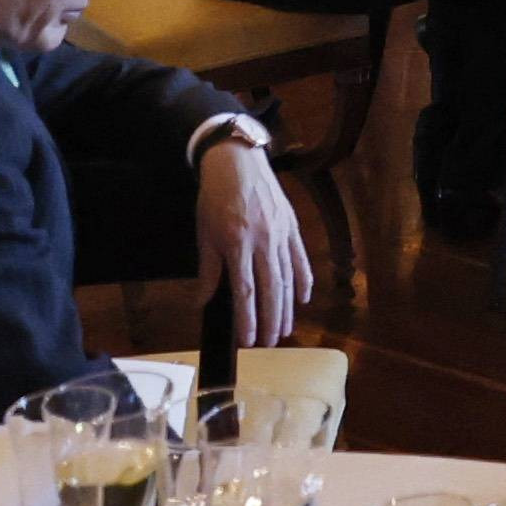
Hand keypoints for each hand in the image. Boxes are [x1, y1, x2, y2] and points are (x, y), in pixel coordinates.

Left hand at [197, 134, 314, 346]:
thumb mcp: (205, 234)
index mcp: (238, 243)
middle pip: (271, 289)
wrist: (237, 162)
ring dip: (287, 307)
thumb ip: (208, 270)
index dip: (247, 319)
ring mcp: (281, 233)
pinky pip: (300, 257)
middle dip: (271, 319)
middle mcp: (263, 241)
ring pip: (287, 277)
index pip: (245, 291)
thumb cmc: (215, 198)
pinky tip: (303, 299)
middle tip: (270, 342)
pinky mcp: (292, 226)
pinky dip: (304, 280)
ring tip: (285, 329)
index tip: (248, 341)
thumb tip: (202, 302)